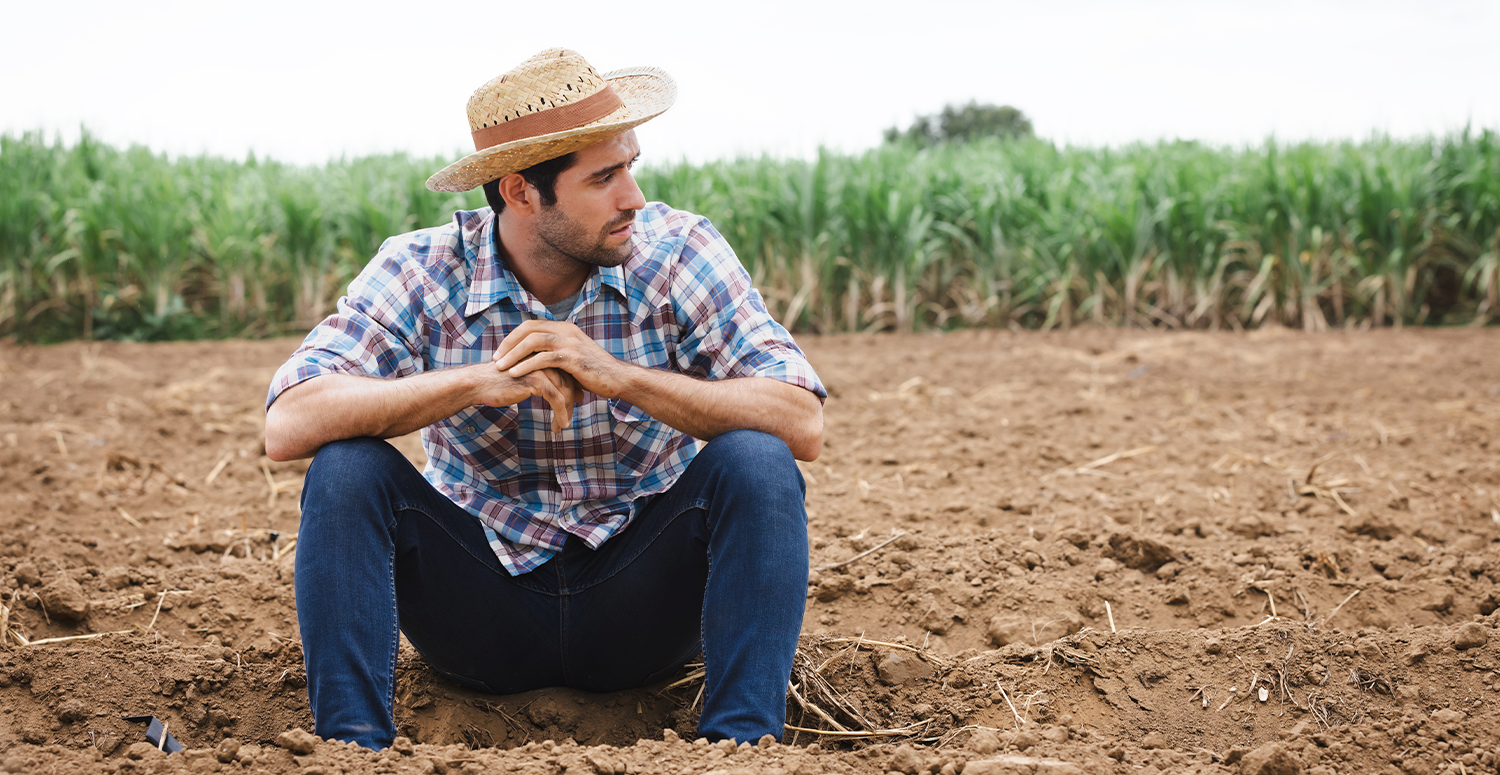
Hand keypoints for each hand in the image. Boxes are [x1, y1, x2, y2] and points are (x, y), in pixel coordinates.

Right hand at [470, 361, 581, 432]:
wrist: (478, 383)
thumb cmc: (499, 382)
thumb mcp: (524, 378)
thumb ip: (542, 380)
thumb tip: (558, 389)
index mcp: (542, 354)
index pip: (565, 372)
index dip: (571, 390)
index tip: (572, 404)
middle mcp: (544, 359)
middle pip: (568, 382)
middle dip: (570, 403)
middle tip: (568, 419)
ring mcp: (541, 368)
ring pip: (564, 391)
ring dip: (566, 411)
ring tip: (563, 425)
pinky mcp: (537, 380)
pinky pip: (557, 399)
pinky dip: (561, 413)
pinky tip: (561, 425)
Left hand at [492, 320, 633, 399]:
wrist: (618, 379)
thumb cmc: (594, 372)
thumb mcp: (572, 356)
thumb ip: (554, 353)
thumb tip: (533, 359)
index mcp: (564, 328)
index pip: (531, 325)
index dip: (512, 337)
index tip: (500, 352)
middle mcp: (566, 331)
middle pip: (528, 330)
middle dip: (508, 344)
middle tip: (495, 359)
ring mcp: (570, 343)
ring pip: (533, 342)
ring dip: (513, 354)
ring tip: (500, 367)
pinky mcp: (573, 358)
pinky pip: (544, 358)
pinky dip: (526, 365)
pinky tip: (515, 374)